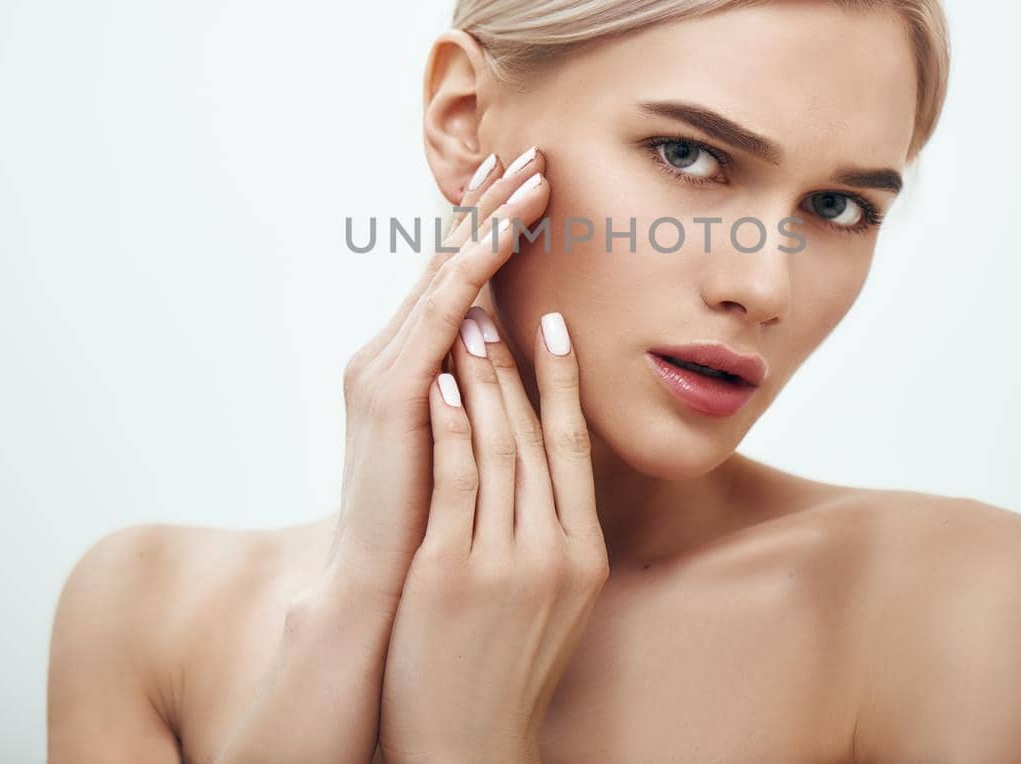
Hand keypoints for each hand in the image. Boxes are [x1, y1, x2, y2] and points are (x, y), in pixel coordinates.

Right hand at [327, 148, 549, 612]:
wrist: (377, 591)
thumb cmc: (423, 530)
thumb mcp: (455, 449)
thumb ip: (472, 402)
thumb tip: (508, 371)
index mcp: (401, 367)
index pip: (448, 281)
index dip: (484, 229)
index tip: (523, 183)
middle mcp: (384, 354)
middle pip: (444, 260)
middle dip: (488, 204)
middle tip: (530, 151)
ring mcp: (382, 367)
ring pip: (445, 274)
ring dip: (491, 220)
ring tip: (533, 174)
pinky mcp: (391, 390)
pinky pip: (441, 313)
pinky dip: (475, 267)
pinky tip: (505, 232)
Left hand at [376, 306, 609, 763]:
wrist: (468, 746)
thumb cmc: (503, 669)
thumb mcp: (553, 600)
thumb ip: (554, 534)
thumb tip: (547, 469)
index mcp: (582, 556)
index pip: (573, 447)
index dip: (563, 381)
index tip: (552, 325)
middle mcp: (554, 553)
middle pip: (536, 436)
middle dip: (514, 364)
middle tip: (496, 301)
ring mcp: (505, 563)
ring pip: (498, 448)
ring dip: (481, 378)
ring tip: (466, 323)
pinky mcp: (452, 574)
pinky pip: (454, 483)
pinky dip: (449, 426)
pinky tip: (437, 383)